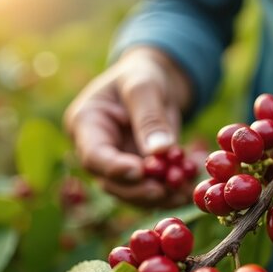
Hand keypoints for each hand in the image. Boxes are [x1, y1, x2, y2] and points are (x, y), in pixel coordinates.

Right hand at [64, 47, 192, 207]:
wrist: (155, 80)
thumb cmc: (143, 74)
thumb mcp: (145, 87)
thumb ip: (150, 118)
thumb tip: (159, 152)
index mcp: (85, 123)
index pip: (94, 154)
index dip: (114, 168)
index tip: (139, 172)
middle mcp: (95, 148)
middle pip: (110, 180)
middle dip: (138, 189)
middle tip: (163, 191)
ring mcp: (115, 163)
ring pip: (130, 191)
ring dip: (156, 197)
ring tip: (182, 192)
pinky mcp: (137, 172)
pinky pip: (149, 189)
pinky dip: (168, 193)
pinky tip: (187, 190)